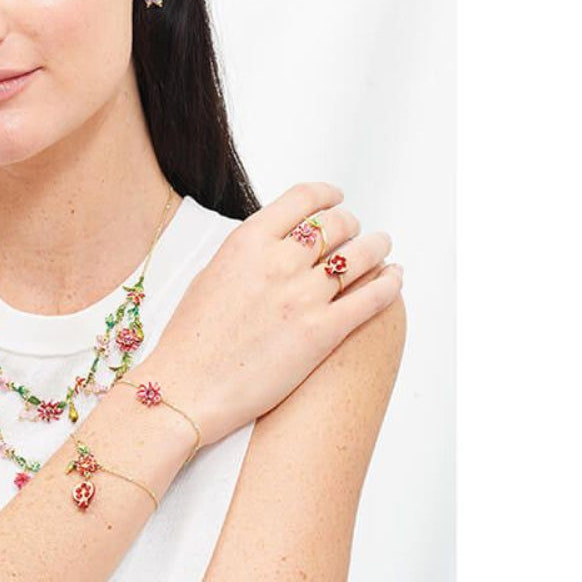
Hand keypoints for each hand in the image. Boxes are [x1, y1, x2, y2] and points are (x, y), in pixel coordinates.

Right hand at [142, 182, 401, 448]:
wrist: (188, 387)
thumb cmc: (192, 338)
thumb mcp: (212, 274)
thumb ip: (249, 252)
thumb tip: (279, 242)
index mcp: (247, 242)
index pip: (303, 198)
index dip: (327, 194)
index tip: (336, 198)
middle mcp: (278, 262)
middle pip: (337, 224)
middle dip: (351, 224)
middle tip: (355, 231)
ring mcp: (303, 297)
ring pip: (361, 256)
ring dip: (377, 247)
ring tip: (381, 247)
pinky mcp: (322, 333)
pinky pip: (370, 299)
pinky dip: (389, 284)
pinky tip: (394, 278)